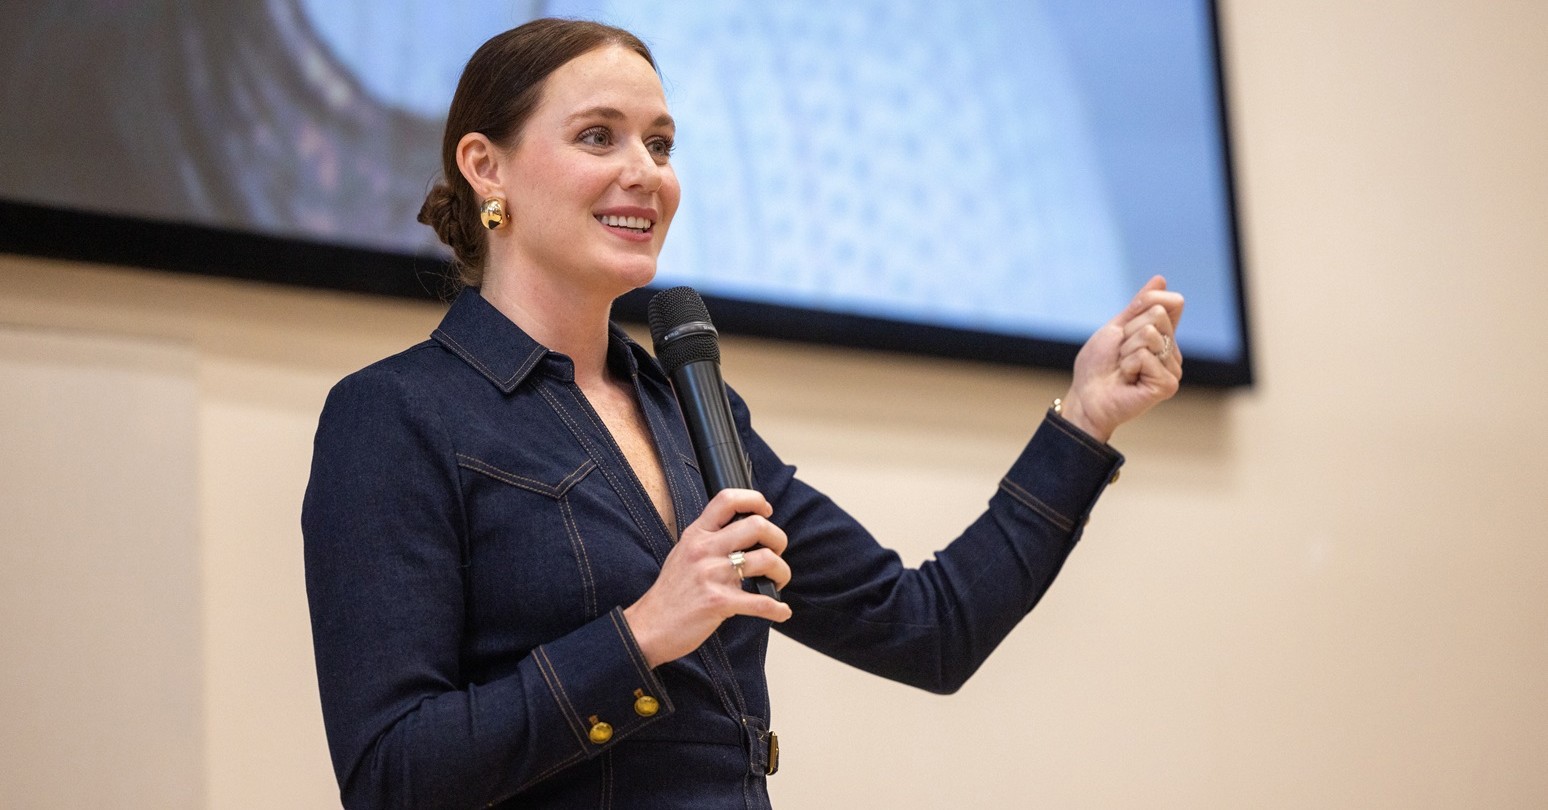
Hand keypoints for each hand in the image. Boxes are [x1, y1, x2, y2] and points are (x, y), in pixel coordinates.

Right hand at [622, 489, 792, 667]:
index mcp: (696, 534)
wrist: (648, 627)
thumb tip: (743, 533)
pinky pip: (761, 602)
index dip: (754, 500)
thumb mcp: (683, 554)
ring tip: (777, 582)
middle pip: (757, 526)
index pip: (727, 499)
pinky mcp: (718, 602)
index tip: (766, 511)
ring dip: (782, 572)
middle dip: (778, 539)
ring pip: (766, 560)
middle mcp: (704, 550)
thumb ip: (709, 541)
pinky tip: (781, 612)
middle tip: (776, 552)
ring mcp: (711, 575)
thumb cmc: (670, 594)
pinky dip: (778, 608)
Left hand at [1059, 276, 1184, 442]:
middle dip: (1129, 332)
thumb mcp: (1117, 327)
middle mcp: (1172, 352)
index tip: (1125, 329)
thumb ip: (1140, 304)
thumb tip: (1161, 279)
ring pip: (1150, 334)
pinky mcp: (1168, 384)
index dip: (1145, 305)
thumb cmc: (1098, 366)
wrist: (1087, 396)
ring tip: (1123, 368)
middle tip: (1120, 354)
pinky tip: (1128, 379)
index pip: (1170, 303)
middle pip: (1157, 315)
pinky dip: (1128, 364)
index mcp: (1163, 336)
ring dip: (1126, 349)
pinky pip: (1145, 355)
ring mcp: (1172, 369)